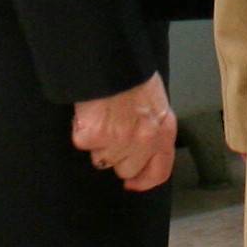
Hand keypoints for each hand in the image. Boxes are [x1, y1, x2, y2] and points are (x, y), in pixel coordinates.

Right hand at [70, 72, 175, 192]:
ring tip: (104, 117)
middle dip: (118, 155)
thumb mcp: (156, 104)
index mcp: (163, 131)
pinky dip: (83, 130)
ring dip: (100, 143)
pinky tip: (90, 113)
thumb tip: (144, 153)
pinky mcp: (94, 136)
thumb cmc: (135, 78)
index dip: (145, 181)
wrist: (113, 63)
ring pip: (102, 158)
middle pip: (126, 169)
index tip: (134, 184)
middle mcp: (143, 141)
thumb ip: (153, 130)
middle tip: (114, 132)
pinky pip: (83, 143)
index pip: (159, 171)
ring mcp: (117, 140)